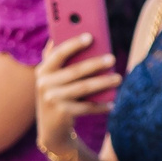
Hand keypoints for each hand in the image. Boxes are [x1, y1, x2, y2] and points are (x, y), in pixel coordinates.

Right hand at [35, 31, 119, 156]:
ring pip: (83, 88)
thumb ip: (61, 58)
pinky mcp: (62, 113)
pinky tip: (112, 103)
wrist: (50, 127)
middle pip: (74, 71)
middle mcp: (44, 84)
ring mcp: (52, 99)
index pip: (58, 54)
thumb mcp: (54, 77)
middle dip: (95, 64)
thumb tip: (79, 33)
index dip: (73, 44)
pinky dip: (101, 105)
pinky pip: (87, 107)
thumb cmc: (58, 93)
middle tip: (112, 58)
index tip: (90, 36)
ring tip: (118, 78)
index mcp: (43, 70)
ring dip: (103, 83)